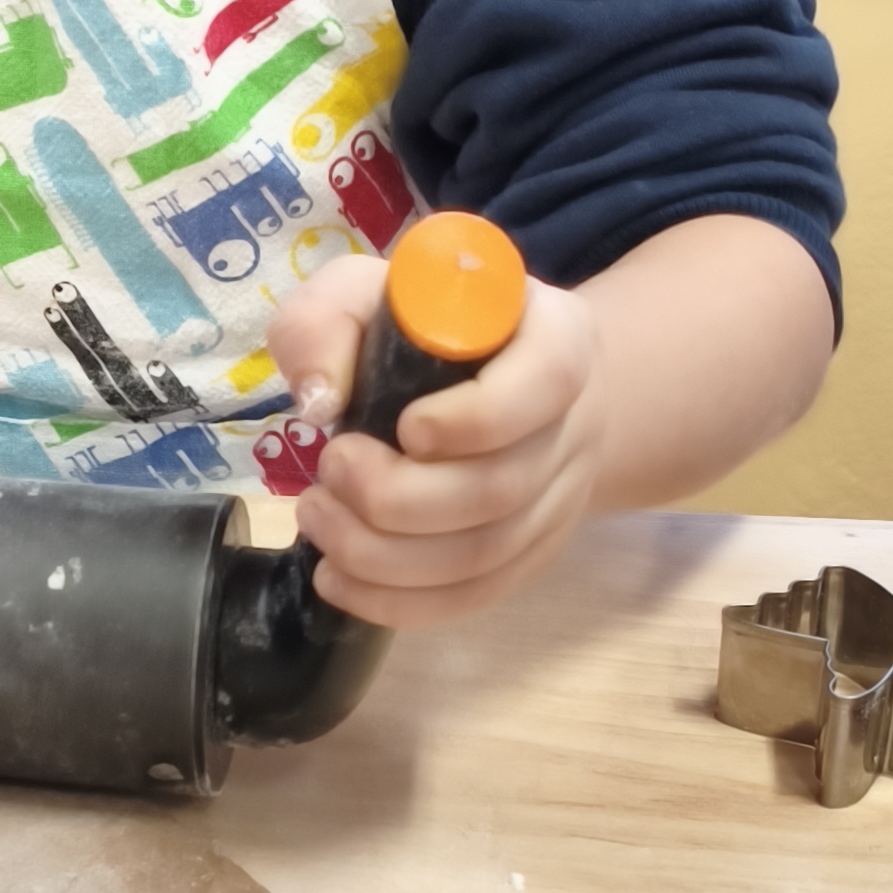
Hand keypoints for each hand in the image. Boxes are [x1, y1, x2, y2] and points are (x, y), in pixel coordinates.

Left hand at [264, 252, 607, 627]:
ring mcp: (560, 498)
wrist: (495, 376)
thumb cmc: (428, 327)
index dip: (474, 419)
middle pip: (503, 488)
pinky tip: (340, 581)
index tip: (403, 427)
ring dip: (385, 555)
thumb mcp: (371, 291)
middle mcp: (575, 424)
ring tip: (318, 520)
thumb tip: (319, 400)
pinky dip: (402, 601)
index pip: (547, 383)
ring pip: (486, 554)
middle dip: (397, 498)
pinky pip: (477, 595)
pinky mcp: (533, 553)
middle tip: (329, 470)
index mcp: (558, 339)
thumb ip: (328, 319)